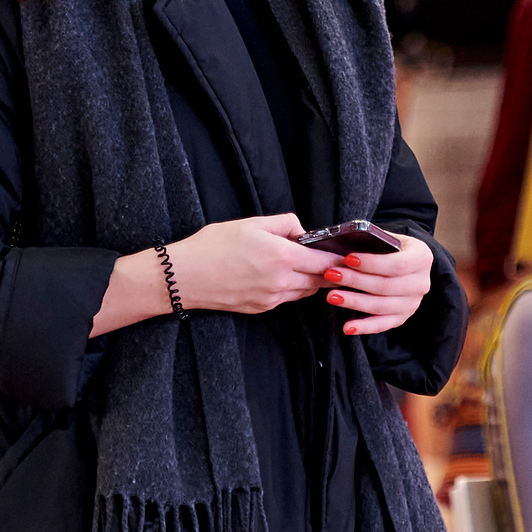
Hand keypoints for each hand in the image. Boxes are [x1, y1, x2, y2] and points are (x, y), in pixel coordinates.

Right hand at [166, 215, 341, 315]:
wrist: (184, 276)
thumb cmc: (214, 245)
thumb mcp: (252, 223)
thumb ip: (285, 224)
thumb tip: (303, 232)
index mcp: (283, 257)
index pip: (326, 262)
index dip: (338, 258)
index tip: (346, 254)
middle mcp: (282, 281)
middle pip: (320, 280)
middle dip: (328, 271)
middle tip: (332, 261)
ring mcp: (272, 298)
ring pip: (305, 291)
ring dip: (311, 280)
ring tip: (306, 266)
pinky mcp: (261, 308)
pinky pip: (287, 298)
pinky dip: (292, 288)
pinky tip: (283, 276)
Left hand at [320, 232, 435, 337]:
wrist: (407, 263)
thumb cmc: (392, 248)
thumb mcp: (389, 238)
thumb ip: (374, 240)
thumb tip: (346, 244)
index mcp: (422, 258)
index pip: (397, 264)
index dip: (371, 263)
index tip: (348, 259)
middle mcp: (421, 283)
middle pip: (386, 286)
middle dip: (356, 281)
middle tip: (332, 275)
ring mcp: (413, 303)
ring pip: (381, 306)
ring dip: (354, 302)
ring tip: (332, 296)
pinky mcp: (402, 317)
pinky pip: (382, 324)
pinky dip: (364, 327)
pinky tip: (347, 327)